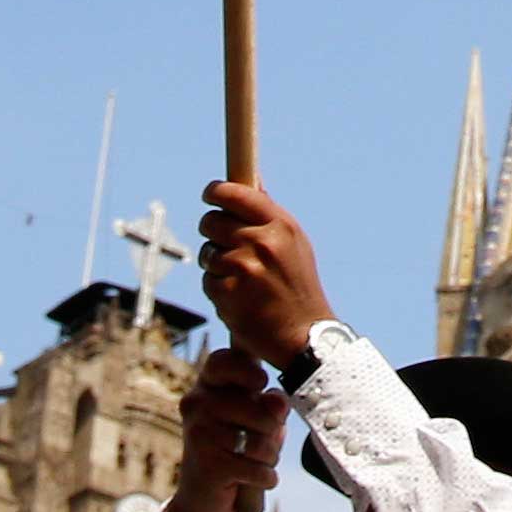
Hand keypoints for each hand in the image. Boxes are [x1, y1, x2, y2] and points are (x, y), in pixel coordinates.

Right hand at [161, 348, 291, 511]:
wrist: (204, 497)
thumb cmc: (237, 447)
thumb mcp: (258, 419)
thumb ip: (271, 405)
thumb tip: (278, 402)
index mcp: (208, 384)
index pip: (226, 361)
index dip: (250, 372)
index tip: (260, 384)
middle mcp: (196, 403)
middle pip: (261, 410)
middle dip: (273, 432)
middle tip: (260, 441)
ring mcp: (198, 433)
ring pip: (261, 442)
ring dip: (270, 458)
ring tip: (256, 461)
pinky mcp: (206, 463)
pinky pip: (257, 468)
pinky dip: (266, 478)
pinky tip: (256, 478)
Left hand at [200, 179, 334, 369]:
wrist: (303, 336)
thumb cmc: (298, 286)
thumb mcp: (293, 243)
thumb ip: (268, 212)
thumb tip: (252, 175)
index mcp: (280, 225)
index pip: (234, 193)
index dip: (216, 191)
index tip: (210, 195)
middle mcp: (261, 241)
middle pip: (212, 222)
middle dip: (214, 234)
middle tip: (229, 249)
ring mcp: (243, 267)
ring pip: (208, 253)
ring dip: (218, 266)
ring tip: (244, 282)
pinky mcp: (228, 292)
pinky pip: (208, 280)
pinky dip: (219, 290)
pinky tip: (240, 299)